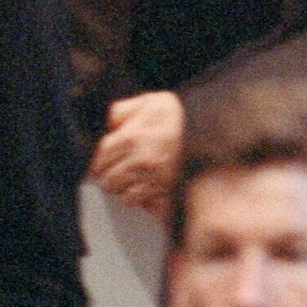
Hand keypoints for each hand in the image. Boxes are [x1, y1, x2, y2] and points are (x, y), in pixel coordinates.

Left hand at [89, 91, 183, 216]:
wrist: (210, 131)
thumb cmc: (178, 116)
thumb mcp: (148, 102)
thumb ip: (120, 111)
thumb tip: (102, 122)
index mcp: (131, 138)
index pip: (97, 159)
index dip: (98, 159)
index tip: (104, 156)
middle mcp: (139, 162)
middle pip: (106, 180)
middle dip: (108, 174)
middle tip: (118, 166)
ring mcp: (152, 181)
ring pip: (121, 195)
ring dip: (123, 187)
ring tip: (133, 174)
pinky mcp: (164, 193)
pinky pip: (140, 203)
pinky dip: (139, 196)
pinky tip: (145, 184)